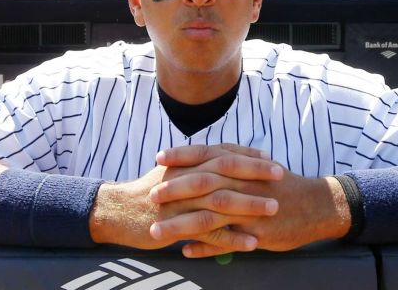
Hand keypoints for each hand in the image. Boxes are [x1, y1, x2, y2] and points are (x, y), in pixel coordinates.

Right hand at [90, 144, 282, 252]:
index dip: (247, 156)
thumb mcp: (171, 172)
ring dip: (249, 204)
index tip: (270, 159)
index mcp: (185, 164)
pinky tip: (251, 243)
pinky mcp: (176, 227)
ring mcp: (181, 203)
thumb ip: (195, 165)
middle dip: (255, 173)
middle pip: (225, 172)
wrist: (116, 211)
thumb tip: (220, 158)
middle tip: (281, 176)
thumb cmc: (147, 192)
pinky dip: (231, 238)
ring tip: (273, 208)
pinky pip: (208, 233)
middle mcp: (185, 179)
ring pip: (220, 201)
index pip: (221, 154)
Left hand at [152, 154, 350, 257]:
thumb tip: (203, 153)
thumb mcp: (258, 165)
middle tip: (150, 196)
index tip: (158, 158)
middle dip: (175, 190)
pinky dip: (206, 247)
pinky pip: (227, 243)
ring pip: (210, 217)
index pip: (208, 155)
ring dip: (181, 225)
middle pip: (204, 184)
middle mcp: (244, 185)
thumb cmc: (282, 184)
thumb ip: (232, 158)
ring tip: (156, 232)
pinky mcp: (258, 234)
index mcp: (243, 166)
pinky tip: (186, 251)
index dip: (182, 156)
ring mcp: (250, 211)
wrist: (317, 205)